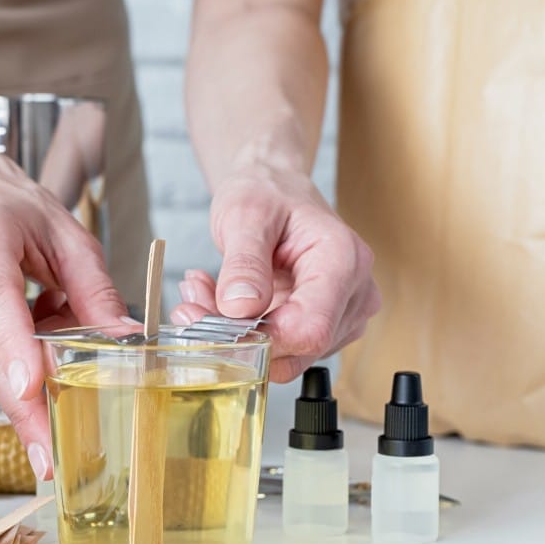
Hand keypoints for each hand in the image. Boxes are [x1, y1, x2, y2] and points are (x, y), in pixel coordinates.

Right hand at [0, 135, 128, 479]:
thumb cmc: (12, 212)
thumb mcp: (68, 236)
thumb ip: (96, 288)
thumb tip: (123, 338)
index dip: (13, 345)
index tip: (32, 386)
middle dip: (22, 406)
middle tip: (51, 454)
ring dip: (25, 387)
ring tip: (58, 408)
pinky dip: (11, 369)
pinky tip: (32, 368)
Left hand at [171, 165, 379, 382]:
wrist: (276, 189)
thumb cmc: (267, 193)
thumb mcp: (245, 215)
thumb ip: (244, 262)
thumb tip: (240, 308)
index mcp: (343, 260)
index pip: (311, 329)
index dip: (261, 338)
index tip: (212, 319)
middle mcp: (353, 294)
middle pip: (298, 346)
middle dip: (237, 335)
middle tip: (191, 303)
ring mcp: (342, 316)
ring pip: (285, 354)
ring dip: (233, 334)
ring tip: (203, 292)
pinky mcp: (323, 328)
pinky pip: (280, 348)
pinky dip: (241, 333)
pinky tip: (219, 302)